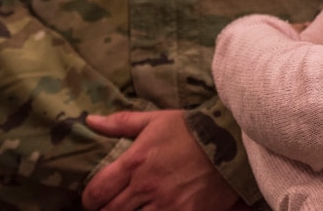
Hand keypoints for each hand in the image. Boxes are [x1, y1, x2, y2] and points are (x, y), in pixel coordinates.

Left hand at [82, 110, 244, 210]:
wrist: (232, 142)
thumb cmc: (192, 129)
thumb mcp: (156, 120)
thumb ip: (121, 123)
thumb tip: (90, 120)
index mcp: (136, 161)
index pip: (96, 191)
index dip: (89, 198)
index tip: (94, 198)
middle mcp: (146, 186)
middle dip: (107, 210)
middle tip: (113, 204)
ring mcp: (165, 204)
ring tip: (136, 206)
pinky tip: (155, 209)